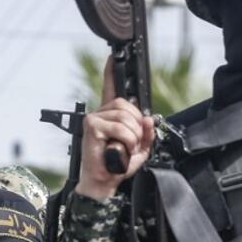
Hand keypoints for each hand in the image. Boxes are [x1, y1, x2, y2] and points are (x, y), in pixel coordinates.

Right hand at [74, 56, 154, 201]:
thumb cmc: (116, 167)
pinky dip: (127, 140)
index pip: (110, 89)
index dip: (110, 73)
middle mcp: (99, 114)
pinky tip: (120, 149)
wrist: (102, 183)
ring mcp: (94, 119)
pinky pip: (120, 127)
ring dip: (133, 136)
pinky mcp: (92, 126)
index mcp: (109, 117)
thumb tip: (149, 119)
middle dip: (137, 125)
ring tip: (126, 149)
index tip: (111, 58)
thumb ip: (147, 133)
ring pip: (126, 117)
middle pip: (127, 105)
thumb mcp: (139, 148)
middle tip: (133, 143)